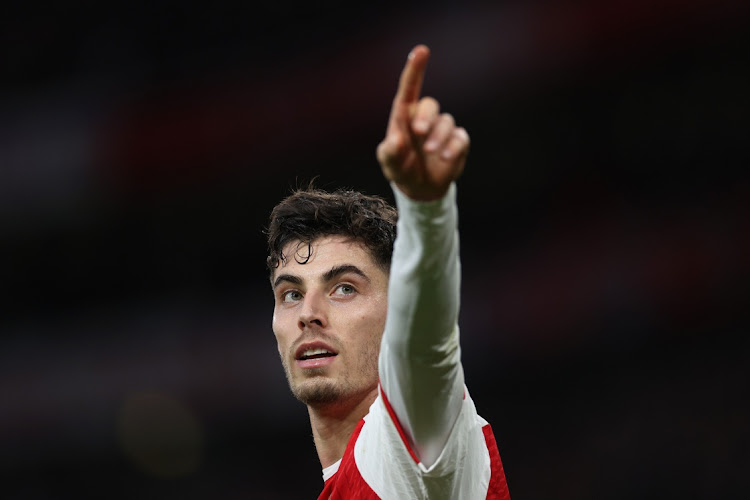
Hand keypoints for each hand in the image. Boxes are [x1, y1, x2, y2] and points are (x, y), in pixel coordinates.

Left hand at [376, 45, 469, 200]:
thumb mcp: (389, 164)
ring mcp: (442, 129)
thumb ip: (389, 153)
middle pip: (430, 104)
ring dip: (439, 137)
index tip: (421, 50)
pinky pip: (460, 138)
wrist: (420, 188)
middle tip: (418, 132)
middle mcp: (425, 119)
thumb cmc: (400, 169)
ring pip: (446, 122)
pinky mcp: (458, 142)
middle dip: (426, 116)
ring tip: (431, 152)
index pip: (409, 89)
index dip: (415, 69)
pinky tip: (444, 158)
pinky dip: (453, 148)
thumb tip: (394, 140)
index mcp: (405, 117)